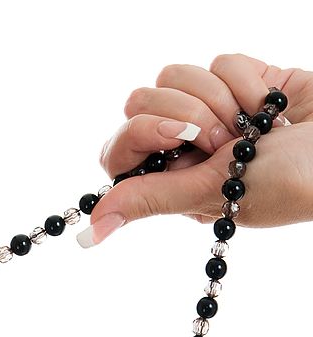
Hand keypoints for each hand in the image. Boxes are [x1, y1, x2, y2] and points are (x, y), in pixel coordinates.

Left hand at [85, 53, 312, 245]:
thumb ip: (150, 199)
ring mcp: (209, 109)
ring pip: (172, 75)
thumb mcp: (212, 193)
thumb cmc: (289, 183)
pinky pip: (219, 62)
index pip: (116, 149)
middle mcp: (182, 145)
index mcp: (168, 179)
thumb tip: (91, 231)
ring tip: (252, 128)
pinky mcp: (240, 80)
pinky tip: (272, 107)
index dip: (139, 136)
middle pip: (138, 102)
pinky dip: (250, 83)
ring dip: (218, 100)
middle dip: (184, 117)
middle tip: (223, 140)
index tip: (179, 140)